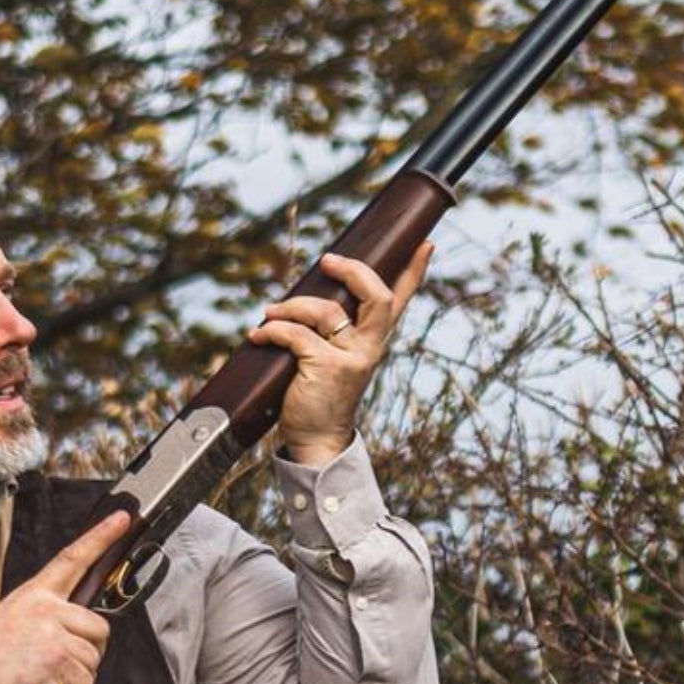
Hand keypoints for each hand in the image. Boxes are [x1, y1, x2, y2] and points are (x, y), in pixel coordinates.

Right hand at [0, 510, 129, 683]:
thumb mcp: (7, 617)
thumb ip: (40, 615)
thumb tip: (65, 629)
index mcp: (35, 593)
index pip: (73, 559)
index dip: (101, 537)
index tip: (123, 519)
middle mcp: (48, 609)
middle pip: (98, 627)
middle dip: (87, 649)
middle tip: (58, 662)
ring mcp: (55, 636)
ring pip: (92, 659)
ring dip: (77, 676)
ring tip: (44, 678)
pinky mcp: (59, 663)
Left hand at [249, 244, 434, 464]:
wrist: (315, 439)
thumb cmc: (319, 394)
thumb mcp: (333, 357)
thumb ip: (332, 330)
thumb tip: (305, 295)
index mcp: (374, 341)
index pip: (400, 301)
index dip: (413, 271)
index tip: (425, 243)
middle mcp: (369, 348)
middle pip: (377, 297)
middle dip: (353, 271)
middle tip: (327, 260)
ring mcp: (351, 359)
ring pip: (327, 311)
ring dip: (292, 306)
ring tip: (271, 312)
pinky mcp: (327, 369)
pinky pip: (297, 335)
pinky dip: (273, 331)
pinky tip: (258, 335)